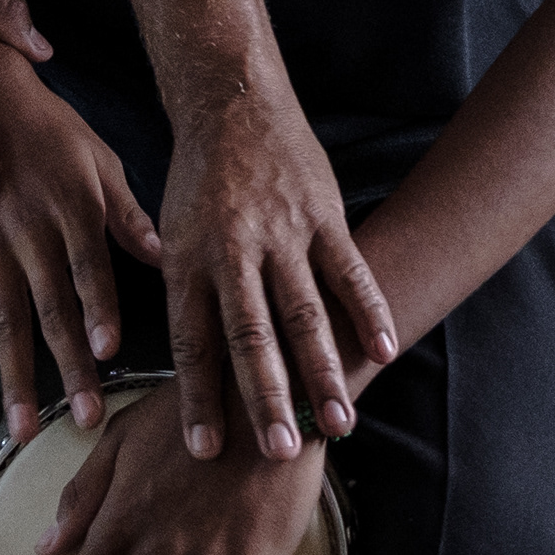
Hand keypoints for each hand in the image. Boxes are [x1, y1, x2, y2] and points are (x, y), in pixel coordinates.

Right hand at [0, 49, 162, 436]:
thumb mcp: (101, 161)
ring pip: (5, 319)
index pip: (90, 268)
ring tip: (24, 430)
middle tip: (85, 418)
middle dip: (69, 366)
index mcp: (74, 207)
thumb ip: (130, 215)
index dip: (99, 309)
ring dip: (15, 378)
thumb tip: (170, 258)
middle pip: (52, 307)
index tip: (110, 352)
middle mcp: (30, 229)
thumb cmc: (52, 130)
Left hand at [157, 97, 397, 462]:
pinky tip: (385, 351)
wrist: (231, 103)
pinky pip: (349, 270)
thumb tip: (175, 366)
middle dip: (265, 398)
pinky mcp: (322, 215)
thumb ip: (182, 295)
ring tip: (338, 422)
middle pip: (249, 336)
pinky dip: (369, 311)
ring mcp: (282, 234)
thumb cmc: (199, 182)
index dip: (200, 397)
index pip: (192, 342)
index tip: (207, 450)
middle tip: (279, 451)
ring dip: (322, 371)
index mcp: (187, 262)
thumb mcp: (169, 233)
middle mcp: (232, 252)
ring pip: (304, 312)